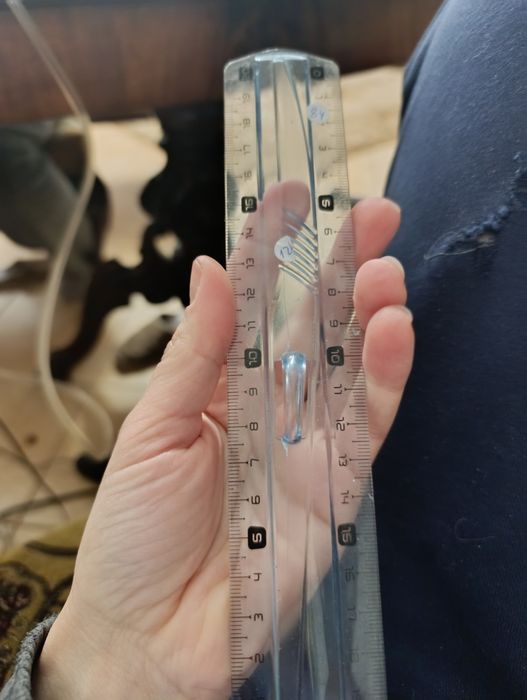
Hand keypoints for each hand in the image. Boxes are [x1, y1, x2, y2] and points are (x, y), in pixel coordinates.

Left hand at [35, 196, 413, 699]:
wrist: (151, 632)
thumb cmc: (134, 532)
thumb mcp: (152, 431)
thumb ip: (193, 354)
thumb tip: (208, 271)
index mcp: (220, 384)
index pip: (255, 304)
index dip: (274, 249)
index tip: (290, 196)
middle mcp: (271, 406)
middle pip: (316, 325)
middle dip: (345, 268)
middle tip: (374, 218)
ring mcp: (309, 443)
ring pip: (352, 367)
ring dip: (373, 316)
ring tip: (385, 274)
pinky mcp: (337, 486)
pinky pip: (370, 425)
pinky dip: (387, 378)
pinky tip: (394, 332)